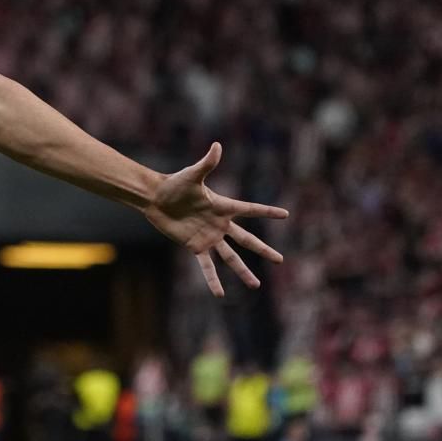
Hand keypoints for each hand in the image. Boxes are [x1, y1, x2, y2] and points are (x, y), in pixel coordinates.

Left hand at [142, 142, 288, 296]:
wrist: (155, 198)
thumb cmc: (174, 183)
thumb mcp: (192, 175)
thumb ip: (207, 163)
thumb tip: (217, 146)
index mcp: (223, 206)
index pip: (250, 209)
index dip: (267, 211)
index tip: (286, 214)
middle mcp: (219, 224)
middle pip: (247, 240)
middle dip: (263, 250)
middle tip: (281, 260)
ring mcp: (209, 237)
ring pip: (231, 257)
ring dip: (243, 271)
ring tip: (256, 285)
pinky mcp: (195, 246)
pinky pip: (206, 266)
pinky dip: (213, 280)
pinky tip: (220, 294)